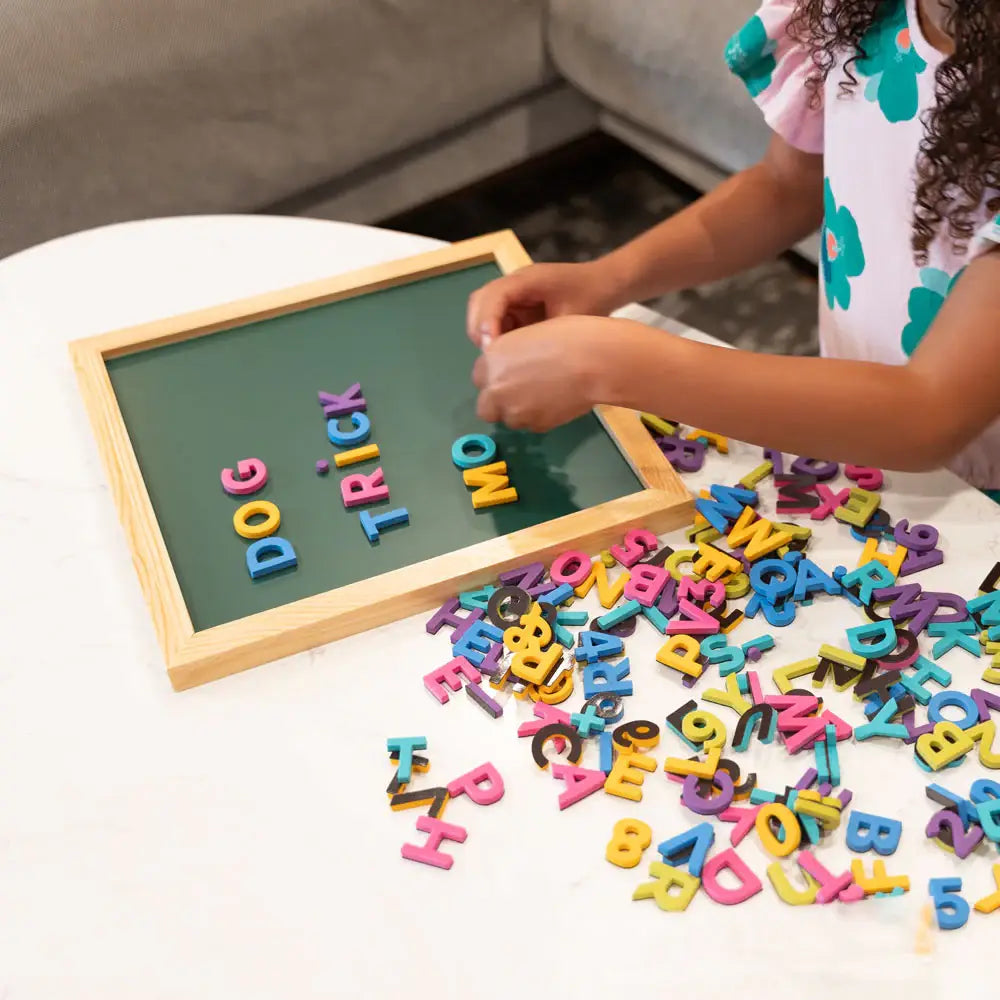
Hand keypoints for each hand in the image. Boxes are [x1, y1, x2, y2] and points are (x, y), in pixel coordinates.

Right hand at [466, 260, 623, 347]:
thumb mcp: (571, 319)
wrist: (605, 286)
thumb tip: (515, 359)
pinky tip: (509, 355)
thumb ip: (542, 336)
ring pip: (484, 311)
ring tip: (498, 358)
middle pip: (480, 301)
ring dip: (485, 334)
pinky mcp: (517, 306)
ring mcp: (514, 294)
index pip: (494, 295)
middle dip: (480, 328)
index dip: (488, 320)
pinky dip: (497, 337)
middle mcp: (514, 284)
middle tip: (491, 357)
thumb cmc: (592, 298)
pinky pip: (497, 320)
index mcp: (526, 279)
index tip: (491, 347)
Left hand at [472, 315, 622, 431]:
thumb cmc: (569, 336)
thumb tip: (509, 372)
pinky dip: (539, 417)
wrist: (595, 361)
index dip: (496, 376)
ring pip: (508, 419)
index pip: (480, 376)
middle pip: (486, 407)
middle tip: (521, 392)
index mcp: (492, 359)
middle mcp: (496, 389)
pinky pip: (531, 425)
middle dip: (499, 402)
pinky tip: (557, 402)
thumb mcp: (528, 336)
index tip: (512, 374)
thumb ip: (510, 357)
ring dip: (519, 411)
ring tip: (544, 397)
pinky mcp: (536, 426)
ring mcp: (515, 411)